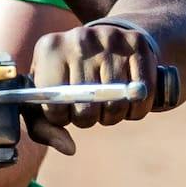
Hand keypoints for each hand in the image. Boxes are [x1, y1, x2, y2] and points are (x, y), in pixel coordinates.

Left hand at [29, 17, 176, 126]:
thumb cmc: (67, 75)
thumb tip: (69, 148)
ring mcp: (109, 38)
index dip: (62, 118)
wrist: (102, 38)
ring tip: (107, 104)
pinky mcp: (136, 42)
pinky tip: (129, 103)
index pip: (55, 106)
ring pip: (115, 104)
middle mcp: (78, 39)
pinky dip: (137, 109)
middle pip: (86, 109)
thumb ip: (43, 126)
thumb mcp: (46, 94)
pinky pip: (142, 95)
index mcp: (49, 49)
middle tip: (90, 109)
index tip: (66, 110)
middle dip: (88, 119)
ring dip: (113, 116)